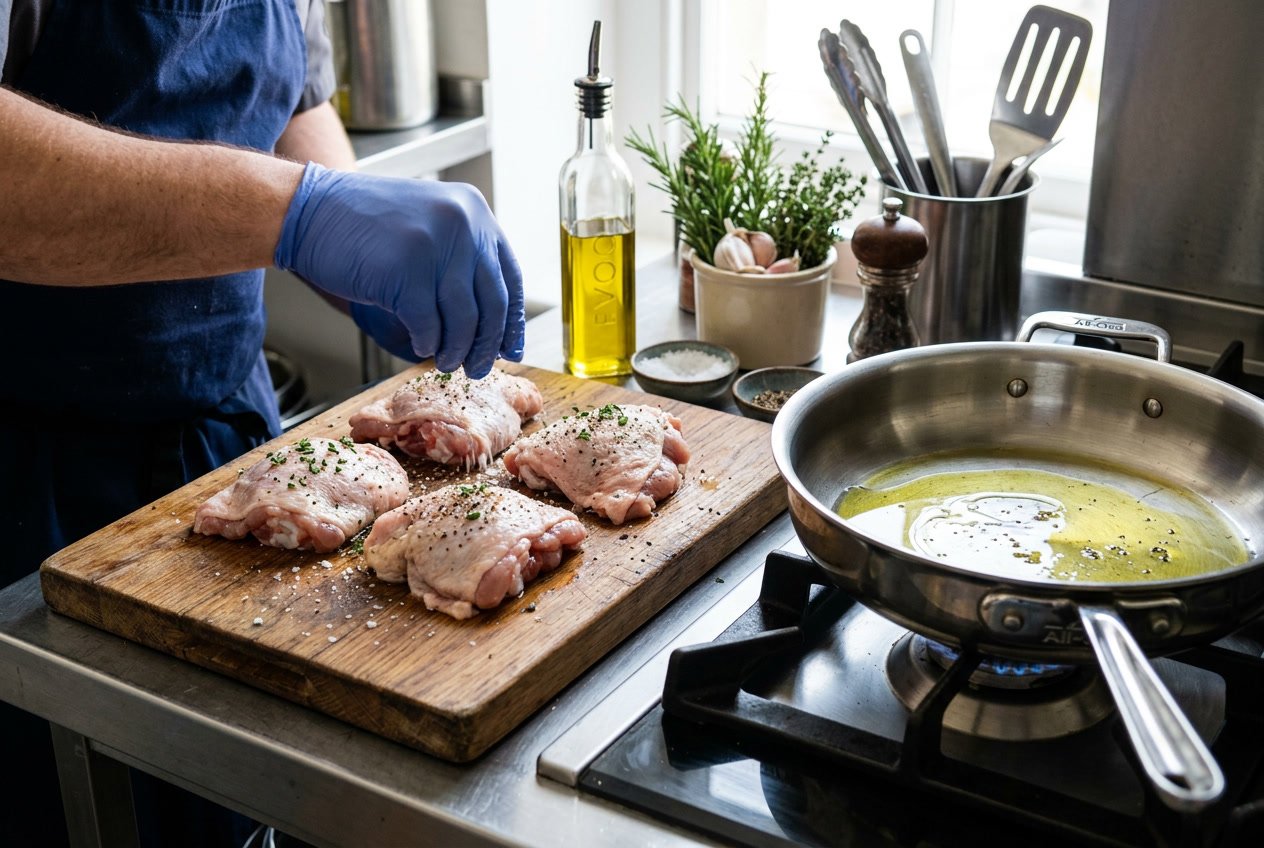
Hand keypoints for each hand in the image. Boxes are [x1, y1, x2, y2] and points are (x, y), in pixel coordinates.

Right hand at [274, 163, 524, 377]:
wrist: (311, 211)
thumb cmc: (366, 226)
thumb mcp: (429, 225)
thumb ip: (462, 261)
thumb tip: (496, 326)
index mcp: (474, 211)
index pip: (510, 276)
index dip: (513, 319)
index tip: (510, 348)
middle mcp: (462, 224)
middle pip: (493, 302)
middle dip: (487, 343)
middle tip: (479, 367)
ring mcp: (435, 246)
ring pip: (464, 319)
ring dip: (458, 350)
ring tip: (448, 362)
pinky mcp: (406, 271)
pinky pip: (429, 324)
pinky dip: (427, 342)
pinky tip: (422, 346)